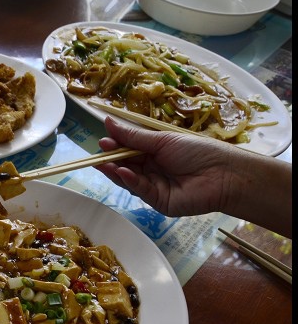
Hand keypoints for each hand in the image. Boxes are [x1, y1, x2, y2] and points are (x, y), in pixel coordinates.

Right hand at [94, 117, 238, 217]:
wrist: (223, 174)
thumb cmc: (197, 151)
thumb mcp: (162, 140)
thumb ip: (133, 136)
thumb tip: (107, 121)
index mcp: (154, 153)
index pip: (128, 149)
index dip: (115, 145)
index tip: (103, 140)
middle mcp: (152, 170)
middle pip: (125, 165)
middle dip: (111, 159)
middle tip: (100, 152)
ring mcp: (154, 187)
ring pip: (128, 179)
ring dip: (115, 171)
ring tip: (104, 163)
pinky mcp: (157, 202)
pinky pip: (140, 190)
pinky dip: (129, 181)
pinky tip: (122, 172)